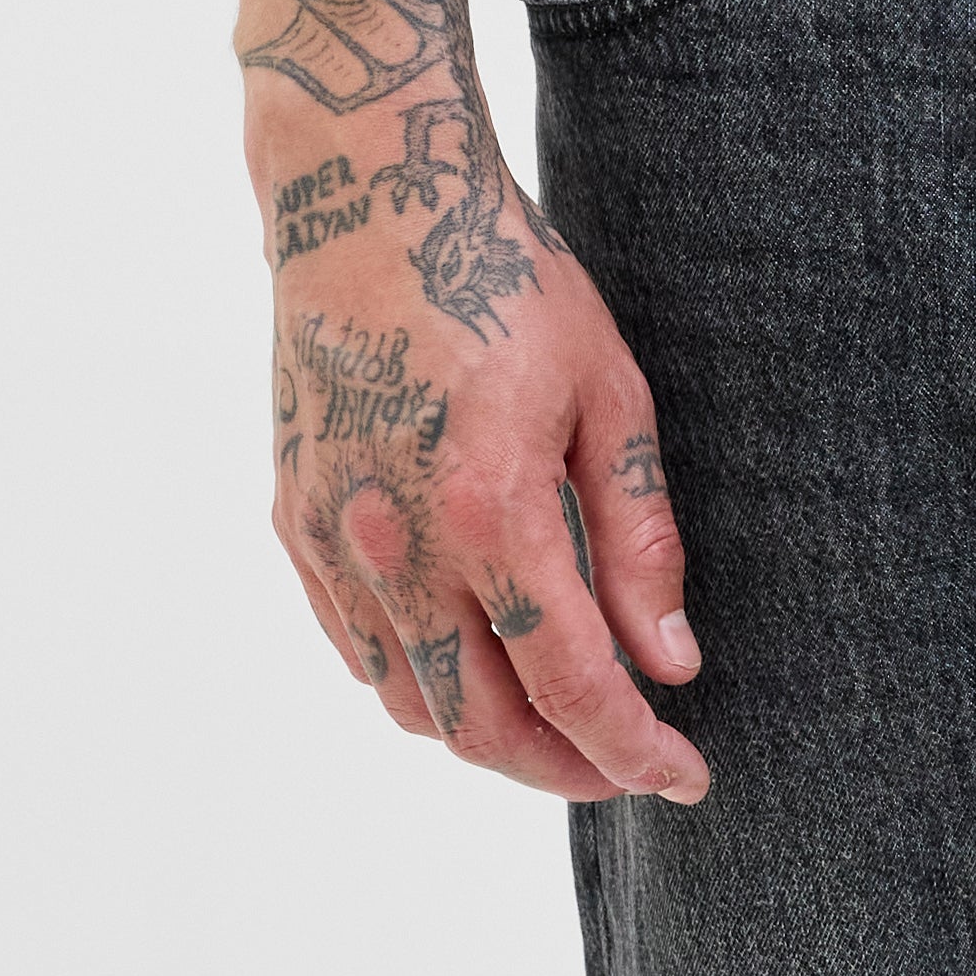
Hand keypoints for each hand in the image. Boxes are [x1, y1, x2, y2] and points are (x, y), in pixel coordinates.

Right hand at [266, 179, 708, 806]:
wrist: (368, 197)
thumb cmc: (503, 277)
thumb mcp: (607, 391)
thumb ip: (637, 538)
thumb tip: (669, 661)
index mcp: (490, 508)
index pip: (571, 683)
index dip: (632, 749)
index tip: (684, 777)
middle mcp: (395, 543)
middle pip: (481, 725)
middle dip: (563, 768)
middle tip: (625, 764)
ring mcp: (330, 540)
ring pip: (409, 703)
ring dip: (488, 738)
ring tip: (557, 723)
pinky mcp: (291, 522)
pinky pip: (355, 649)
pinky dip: (417, 685)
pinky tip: (470, 664)